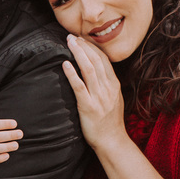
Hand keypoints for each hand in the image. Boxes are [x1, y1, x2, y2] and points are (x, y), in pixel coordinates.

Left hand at [62, 34, 126, 149]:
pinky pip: (79, 87)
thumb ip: (108, 86)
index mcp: (114, 85)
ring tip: (68, 43)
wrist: (112, 141)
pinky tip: (65, 64)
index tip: (82, 39)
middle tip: (72, 36)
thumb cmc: (110, 123)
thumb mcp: (115, 100)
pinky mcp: (88, 107)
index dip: (93, 47)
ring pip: (89, 69)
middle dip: (84, 46)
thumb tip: (99, 73)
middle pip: (96, 61)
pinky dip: (72, 74)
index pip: (104, 60)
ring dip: (78, 53)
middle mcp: (108, 89)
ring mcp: (99, 97)